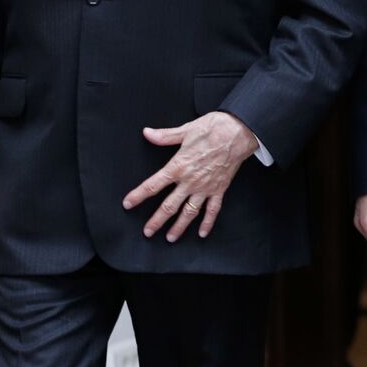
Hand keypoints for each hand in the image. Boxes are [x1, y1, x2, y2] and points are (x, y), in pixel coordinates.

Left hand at [122, 111, 257, 241]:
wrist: (238, 132)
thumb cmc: (213, 129)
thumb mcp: (185, 130)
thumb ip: (165, 136)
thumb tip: (147, 133)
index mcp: (178, 166)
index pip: (153, 185)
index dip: (138, 196)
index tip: (128, 204)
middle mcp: (190, 181)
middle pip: (169, 206)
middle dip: (157, 220)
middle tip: (148, 231)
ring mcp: (205, 188)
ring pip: (189, 212)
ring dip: (179, 227)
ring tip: (170, 238)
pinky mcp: (219, 189)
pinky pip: (212, 210)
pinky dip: (207, 223)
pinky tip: (202, 232)